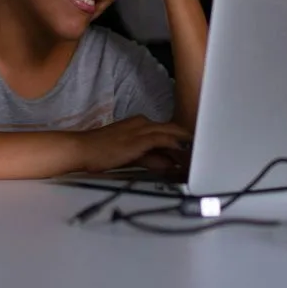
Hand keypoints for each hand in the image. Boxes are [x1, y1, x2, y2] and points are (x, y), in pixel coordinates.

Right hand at [74, 116, 191, 172]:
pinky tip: (185, 151)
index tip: (196, 147)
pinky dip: (175, 145)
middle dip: (189, 139)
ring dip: (186, 143)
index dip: (183, 138)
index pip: (167, 130)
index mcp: (140, 124)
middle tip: (204, 150)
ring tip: (200, 153)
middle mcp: (143, 123)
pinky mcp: (138, 139)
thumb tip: (168, 165)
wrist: (82, 149)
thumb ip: (151, 158)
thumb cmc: (102, 153)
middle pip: (173, 129)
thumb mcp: (131, 155)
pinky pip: (162, 140)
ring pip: (171, 133)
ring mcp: (141, 130)